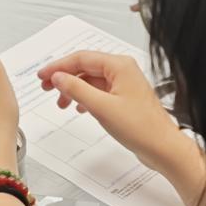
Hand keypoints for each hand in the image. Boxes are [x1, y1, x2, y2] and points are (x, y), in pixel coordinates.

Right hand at [37, 51, 193, 177]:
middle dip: (64, 77)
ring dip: (73, 89)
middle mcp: (122, 70)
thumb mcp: (101, 107)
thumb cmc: (141, 128)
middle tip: (46, 87)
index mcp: (119, 65)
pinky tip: (78, 108)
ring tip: (60, 102)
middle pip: (85, 67)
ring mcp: (124, 84)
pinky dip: (85, 97)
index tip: (42, 75)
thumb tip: (58, 77)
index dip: (58, 66)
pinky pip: (99, 91)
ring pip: (91, 80)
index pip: (81, 58)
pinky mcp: (124, 98)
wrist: (163, 148)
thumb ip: (76, 89)